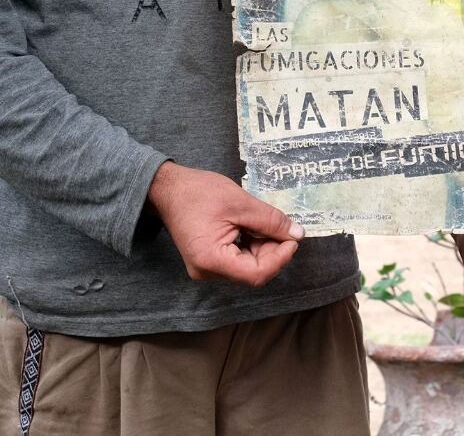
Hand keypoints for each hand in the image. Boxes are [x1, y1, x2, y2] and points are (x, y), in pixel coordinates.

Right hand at [148, 162, 303, 286]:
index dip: (280, 258)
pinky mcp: (207, 262)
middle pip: (252, 272)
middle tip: (281, 227)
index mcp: (212, 260)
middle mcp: (207, 272)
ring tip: (263, 224)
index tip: (292, 238)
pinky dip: (250, 246)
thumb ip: (270, 221)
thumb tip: (296, 234)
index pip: (257, 274)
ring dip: (262, 248)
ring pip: (246, 267)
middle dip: (272, 251)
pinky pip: (236, 261)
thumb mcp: (240, 202)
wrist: (166, 188)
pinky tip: (251, 228)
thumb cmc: (198, 192)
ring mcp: (206, 269)